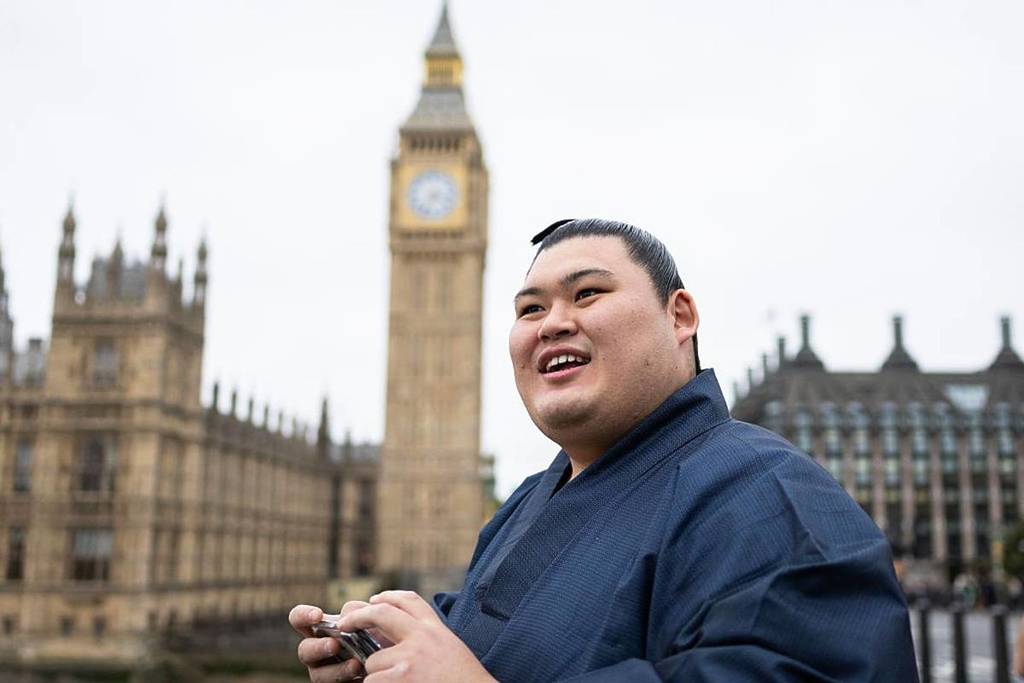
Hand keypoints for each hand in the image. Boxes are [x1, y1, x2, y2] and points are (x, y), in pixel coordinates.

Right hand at [290, 602, 381, 682]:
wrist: (396, 660)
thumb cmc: (380, 634)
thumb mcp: (370, 617)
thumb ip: (357, 611)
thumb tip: (345, 616)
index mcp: (321, 629)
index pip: (299, 619)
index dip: (302, 615)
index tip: (318, 615)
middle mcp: (318, 650)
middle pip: (304, 650)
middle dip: (318, 648)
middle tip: (335, 645)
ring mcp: (325, 671)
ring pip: (318, 674)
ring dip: (336, 669)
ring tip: (356, 664)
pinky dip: (348, 681)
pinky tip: (363, 676)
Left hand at [336, 590, 495, 682]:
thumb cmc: (464, 680)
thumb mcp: (450, 649)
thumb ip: (427, 639)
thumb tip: (397, 638)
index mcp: (435, 629)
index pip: (409, 600)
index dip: (388, 596)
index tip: (374, 600)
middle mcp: (422, 636)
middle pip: (381, 613)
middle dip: (357, 617)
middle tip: (344, 624)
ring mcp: (410, 656)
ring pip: (373, 661)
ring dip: (377, 676)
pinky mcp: (401, 677)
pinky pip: (372, 682)